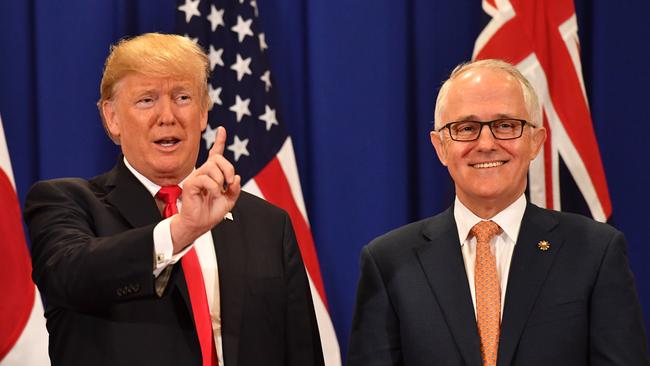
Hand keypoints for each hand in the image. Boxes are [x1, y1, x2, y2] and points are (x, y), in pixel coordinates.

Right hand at [170, 127, 240, 252]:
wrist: (200, 224)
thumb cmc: (212, 212)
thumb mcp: (229, 200)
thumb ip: (235, 188)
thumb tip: (236, 177)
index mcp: (213, 174)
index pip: (215, 154)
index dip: (219, 141)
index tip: (222, 129)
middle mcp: (203, 172)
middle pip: (218, 159)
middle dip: (228, 168)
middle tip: (229, 183)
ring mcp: (196, 177)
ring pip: (212, 168)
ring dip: (220, 181)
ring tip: (218, 192)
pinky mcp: (190, 184)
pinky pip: (206, 179)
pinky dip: (213, 187)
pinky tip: (212, 194)